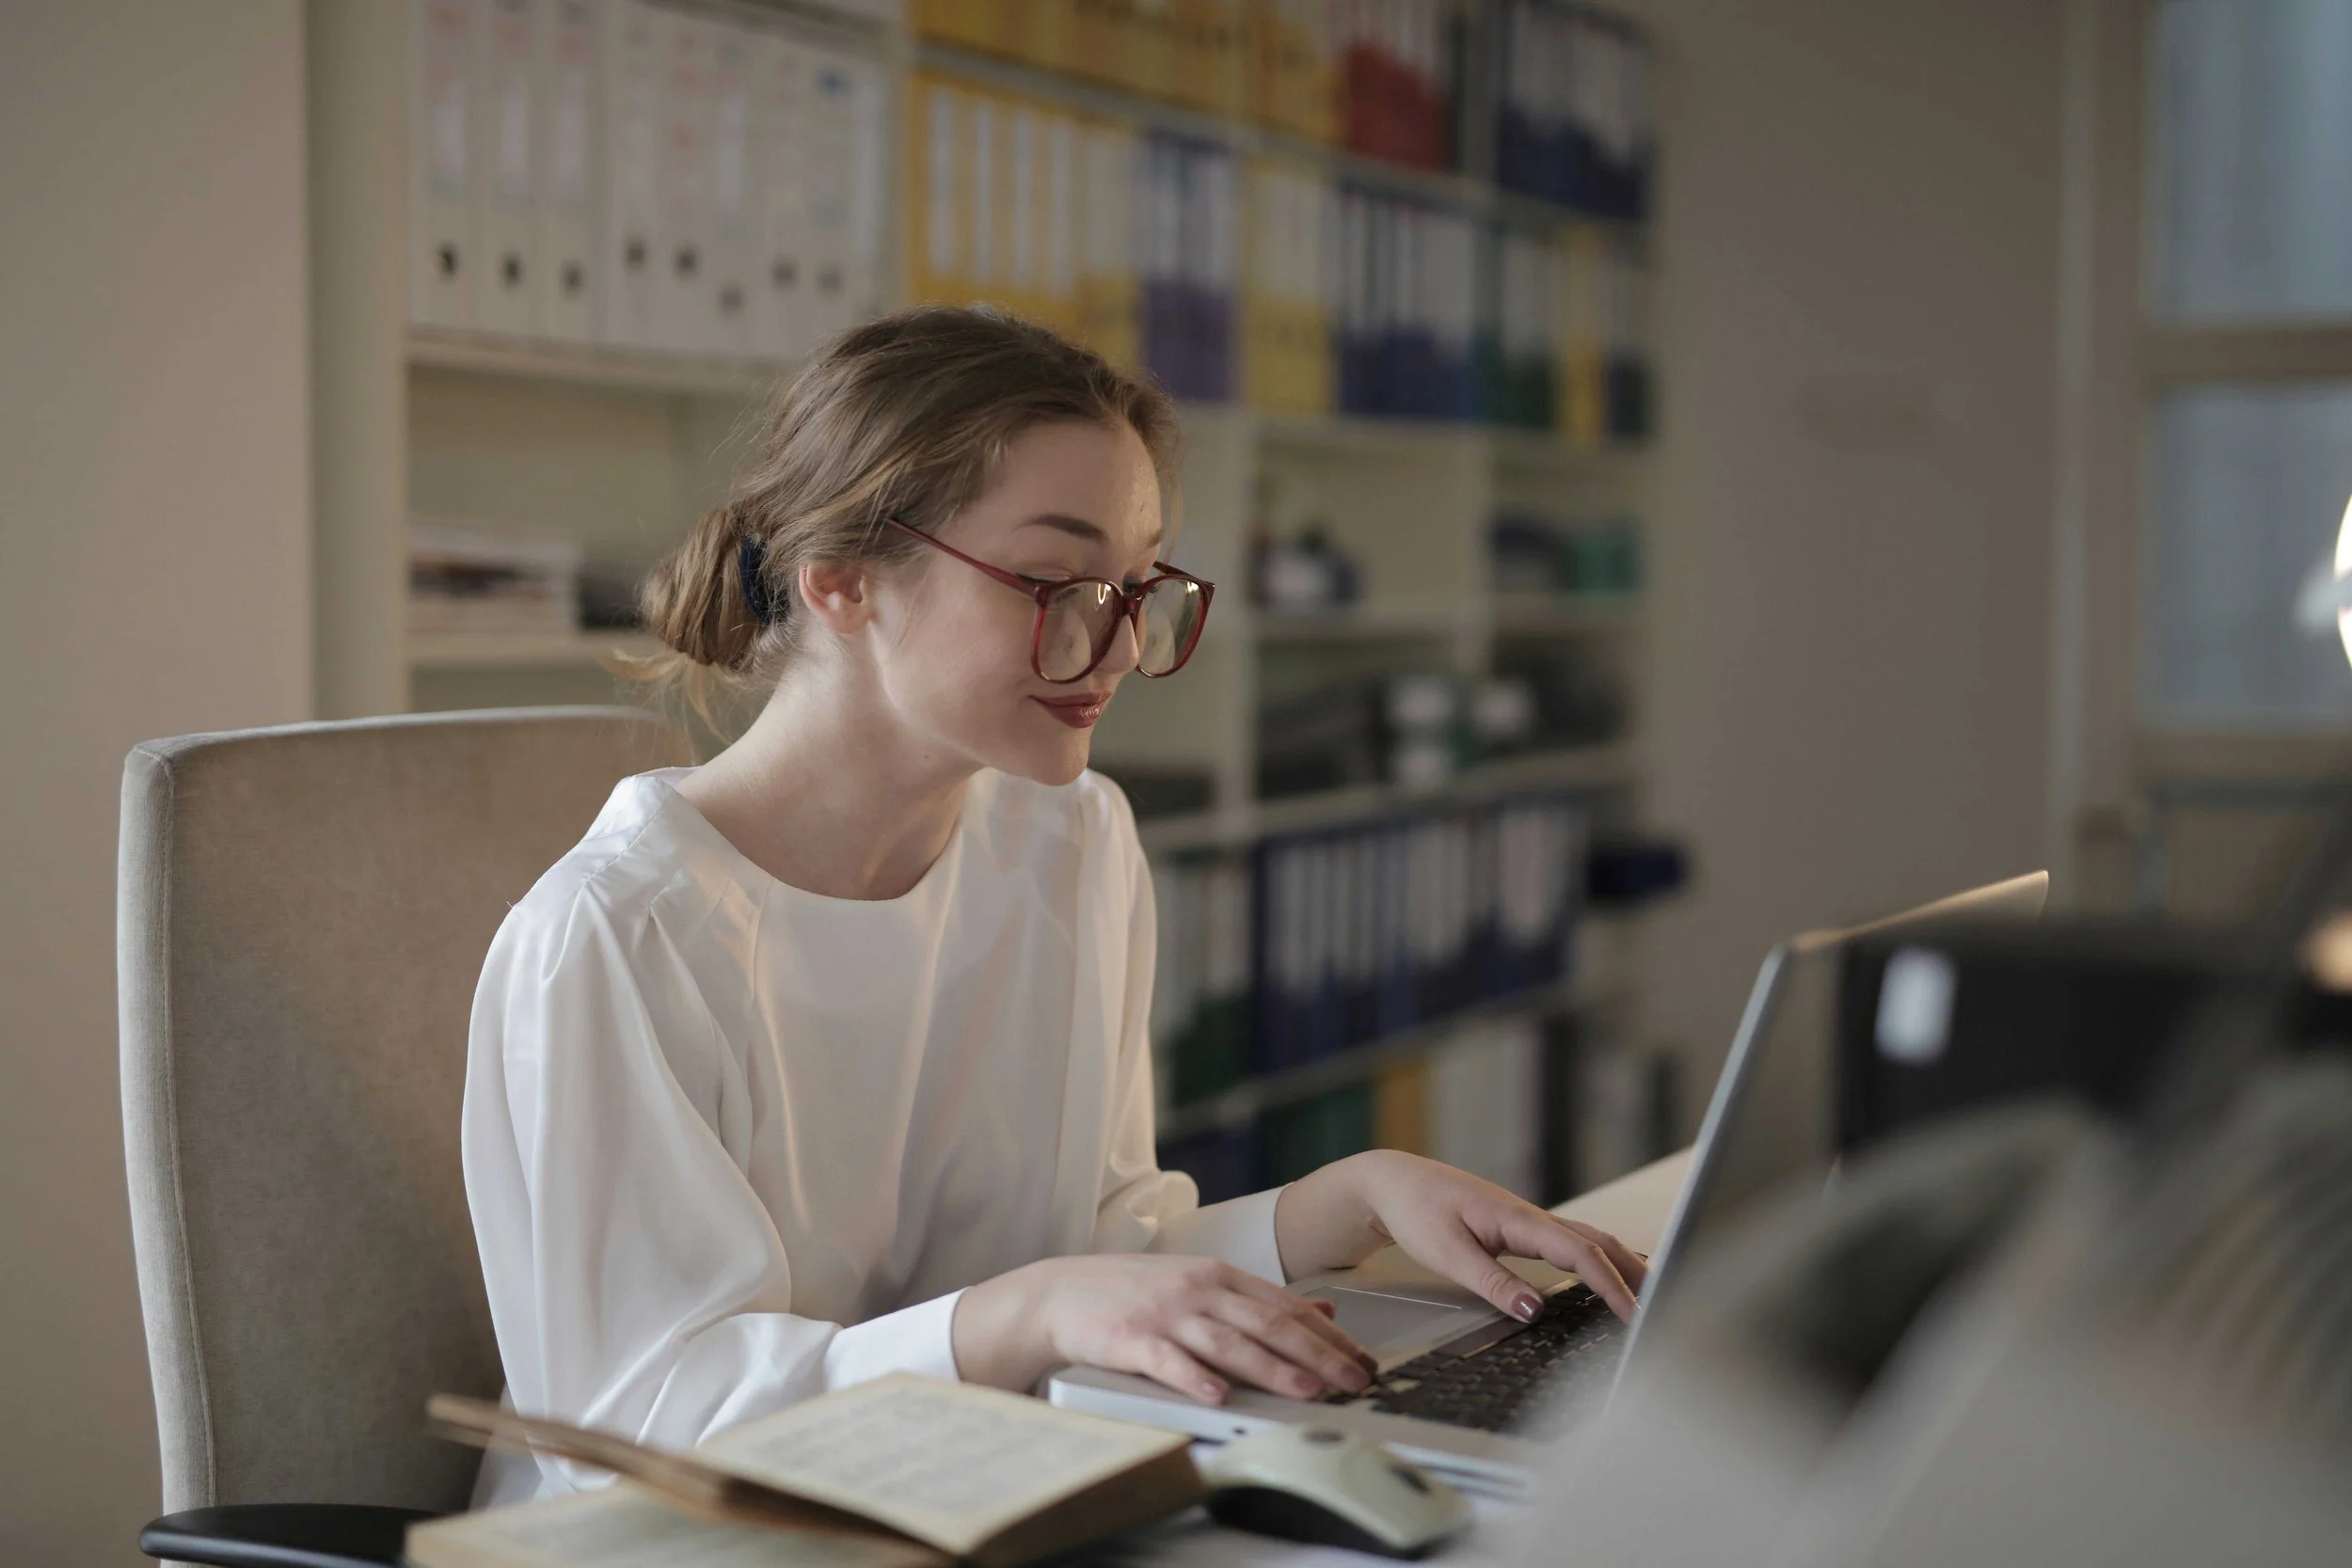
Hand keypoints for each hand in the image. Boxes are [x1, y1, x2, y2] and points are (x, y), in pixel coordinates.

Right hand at [951, 1252, 1378, 1405]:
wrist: (1061, 1293)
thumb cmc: (1136, 1293)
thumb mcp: (1202, 1284)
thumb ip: (1261, 1298)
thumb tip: (1325, 1307)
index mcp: (1221, 1276)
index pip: (1286, 1306)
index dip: (1330, 1335)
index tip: (1363, 1360)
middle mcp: (1199, 1291)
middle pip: (1268, 1323)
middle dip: (1318, 1354)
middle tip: (1354, 1380)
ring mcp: (1166, 1314)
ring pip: (1228, 1342)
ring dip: (1271, 1367)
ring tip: (1306, 1390)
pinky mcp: (1132, 1339)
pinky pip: (1168, 1361)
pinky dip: (1194, 1378)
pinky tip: (1217, 1395)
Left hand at [1275, 1151, 1650, 1321]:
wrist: (1391, 1182)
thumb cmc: (1415, 1211)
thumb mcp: (1447, 1253)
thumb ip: (1492, 1283)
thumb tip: (1535, 1311)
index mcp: (1518, 1219)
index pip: (1580, 1255)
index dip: (1612, 1287)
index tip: (1636, 1316)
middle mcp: (1529, 1216)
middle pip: (1597, 1243)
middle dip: (1634, 1274)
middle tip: (1664, 1308)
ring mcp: (1525, 1220)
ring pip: (1587, 1240)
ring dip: (1621, 1264)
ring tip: (1651, 1293)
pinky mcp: (1517, 1227)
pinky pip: (1570, 1242)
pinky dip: (1597, 1257)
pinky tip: (1607, 1272)